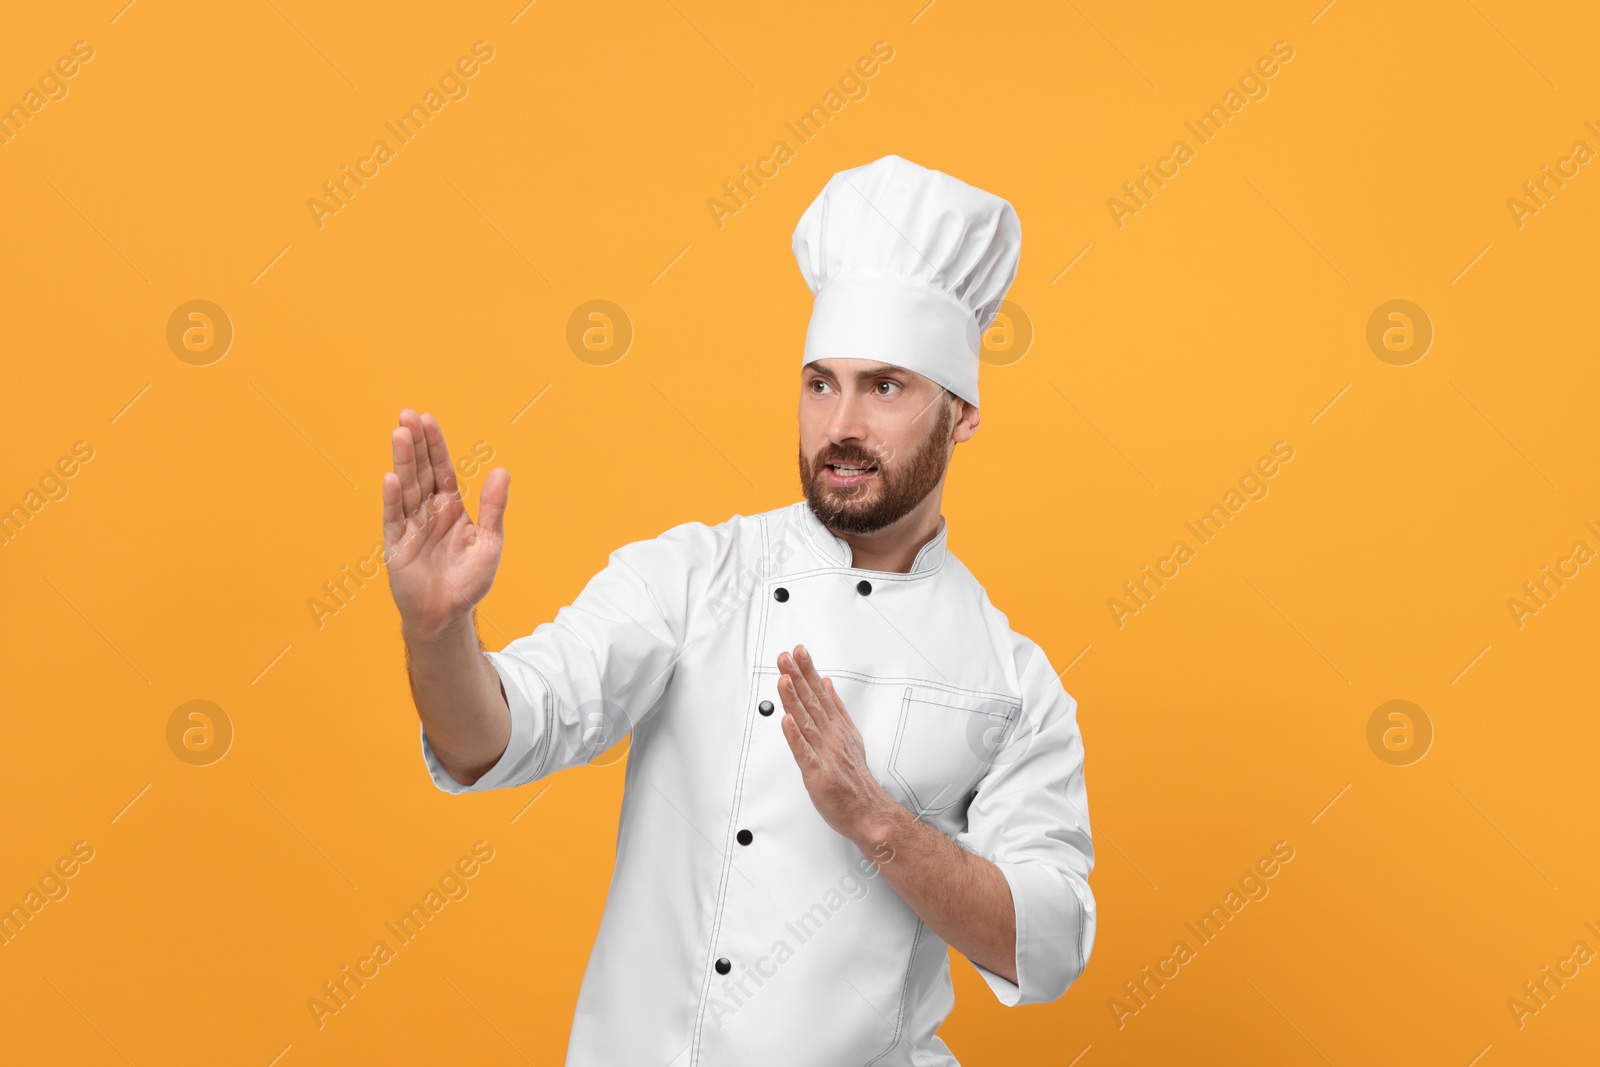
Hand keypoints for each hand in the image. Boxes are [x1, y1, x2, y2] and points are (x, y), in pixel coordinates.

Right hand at [381, 409, 508, 641]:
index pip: (441, 470)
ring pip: (406, 488)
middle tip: (407, 415)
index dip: (434, 446)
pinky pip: (395, 518)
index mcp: (450, 507)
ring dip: (403, 462)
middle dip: (415, 443)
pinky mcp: (397, 546)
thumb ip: (493, 507)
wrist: (448, 615)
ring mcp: (411, 526)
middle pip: (420, 471)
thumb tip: (501, 470)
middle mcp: (428, 512)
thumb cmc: (468, 580)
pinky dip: (394, 499)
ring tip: (399, 433)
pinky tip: (392, 478)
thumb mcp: (490, 542)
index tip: (428, 419)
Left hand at [776, 644, 895, 844]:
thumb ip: (837, 709)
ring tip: (784, 679)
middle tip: (786, 657)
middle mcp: (830, 736)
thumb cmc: (855, 779)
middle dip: (798, 677)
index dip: (807, 671)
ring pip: (806, 721)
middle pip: (811, 701)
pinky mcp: (817, 773)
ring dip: (794, 699)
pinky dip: (795, 736)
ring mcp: (824, 753)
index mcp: (836, 727)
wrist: (867, 811)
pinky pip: (803, 753)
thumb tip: (828, 685)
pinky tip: (787, 721)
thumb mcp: (850, 735)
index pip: (820, 692)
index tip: (798, 652)